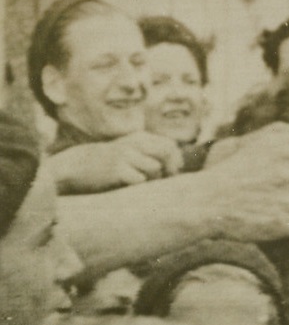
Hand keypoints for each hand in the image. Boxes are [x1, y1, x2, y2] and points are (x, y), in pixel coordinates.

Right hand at [48, 131, 182, 192]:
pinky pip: (140, 180)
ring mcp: (125, 156)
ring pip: (155, 167)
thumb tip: (179, 166)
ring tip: (140, 183)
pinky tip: (127, 186)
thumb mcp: (128, 151)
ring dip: (153, 179)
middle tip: (165, 179)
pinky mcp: (117, 169)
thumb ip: (150, 154)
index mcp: (138, 138)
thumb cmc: (107, 163)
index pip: (170, 145)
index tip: (172, 172)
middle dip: (172, 168)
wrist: (73, 167)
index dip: (176, 160)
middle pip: (167, 152)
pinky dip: (138, 186)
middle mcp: (133, 144)